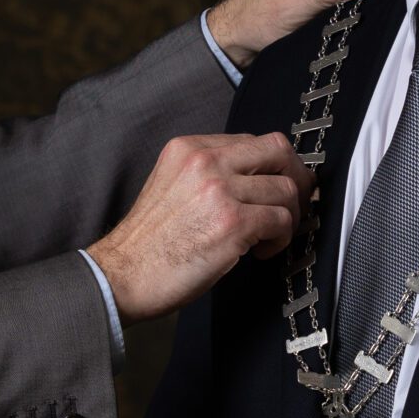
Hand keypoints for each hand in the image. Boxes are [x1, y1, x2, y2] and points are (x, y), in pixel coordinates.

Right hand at [86, 134, 311, 322]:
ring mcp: (220, 189)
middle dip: (297, 179)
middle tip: (295, 204)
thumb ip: (209, 174)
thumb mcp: (172, 186)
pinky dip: (281, 239)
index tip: (281, 184)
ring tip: (267, 238)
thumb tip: (256, 179)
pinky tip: (260, 251)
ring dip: (287, 217)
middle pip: (279, 151)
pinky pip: (282, 220)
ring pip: (286, 189)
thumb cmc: (148, 244)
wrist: (121, 276)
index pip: (253, 141)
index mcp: (189, 148)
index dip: (275, 165)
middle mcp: (205, 161)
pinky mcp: (233, 222)